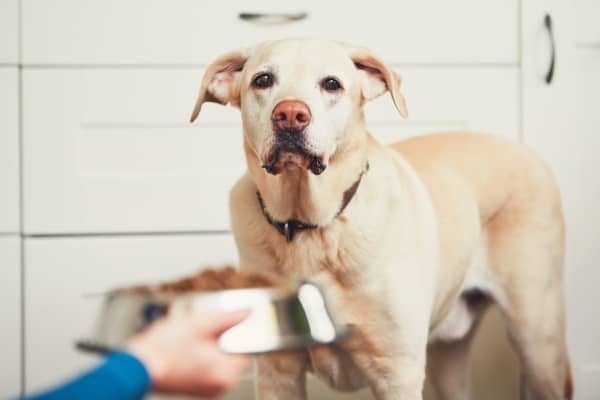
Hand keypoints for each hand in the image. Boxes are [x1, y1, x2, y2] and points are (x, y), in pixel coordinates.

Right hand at [127, 309, 249, 397]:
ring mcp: (207, 387)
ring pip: (217, 356)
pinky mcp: (195, 386)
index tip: (232, 318)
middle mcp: (220, 384)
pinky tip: (184, 342)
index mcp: (226, 373)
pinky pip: (206, 364)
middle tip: (203, 324)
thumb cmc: (164, 348)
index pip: (245, 347)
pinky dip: (199, 351)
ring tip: (190, 332)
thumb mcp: (201, 323)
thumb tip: (247, 312)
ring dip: (207, 341)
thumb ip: (229, 317)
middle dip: (219, 334)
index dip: (237, 329)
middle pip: (230, 350)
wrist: (137, 366)